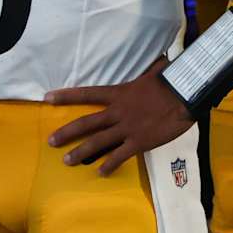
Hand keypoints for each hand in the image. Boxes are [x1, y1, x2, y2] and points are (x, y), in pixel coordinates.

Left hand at [46, 59, 191, 175]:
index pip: (87, 93)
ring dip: (80, 152)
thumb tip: (158, 59)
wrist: (186, 97)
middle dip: (66, 132)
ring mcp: (126, 128)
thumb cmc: (171, 83)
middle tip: (50, 141)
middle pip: (86, 123)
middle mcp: (117, 112)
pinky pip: (119, 156)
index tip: (47, 98)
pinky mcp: (138, 142)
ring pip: (98, 142)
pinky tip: (101, 173)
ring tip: (67, 161)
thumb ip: (149, 71)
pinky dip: (109, 165)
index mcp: (118, 94)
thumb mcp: (155, 73)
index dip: (66, 96)